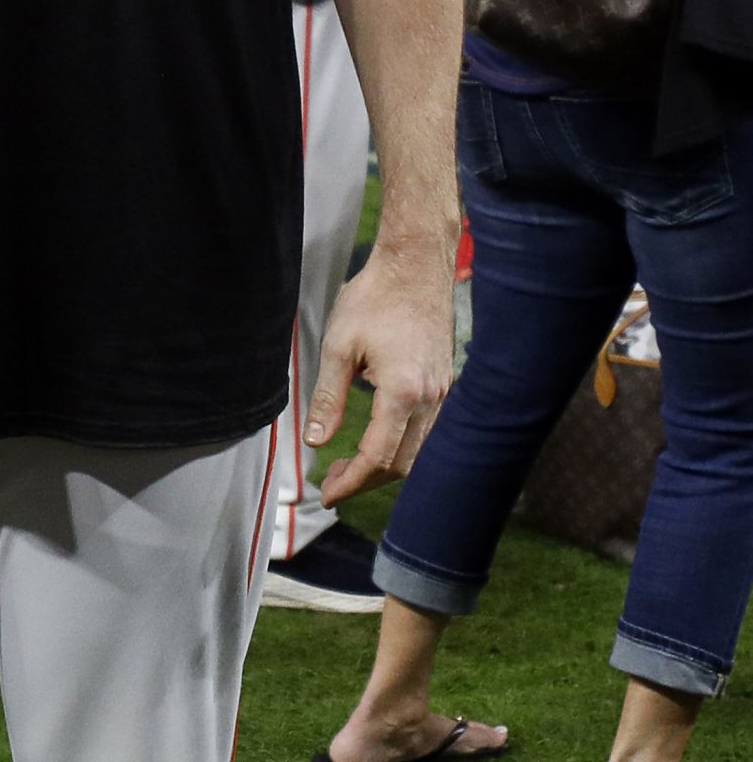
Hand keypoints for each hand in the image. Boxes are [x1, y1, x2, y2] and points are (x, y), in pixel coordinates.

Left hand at [308, 238, 453, 506]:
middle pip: (403, 465)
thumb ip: (328, 397)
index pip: (377, 457)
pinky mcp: (445, 384)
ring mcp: (443, 393)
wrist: (415, 266)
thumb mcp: (339, 344)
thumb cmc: (375, 299)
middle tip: (333, 484)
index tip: (326, 495)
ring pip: (419, 452)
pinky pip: (428, 431)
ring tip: (349, 466)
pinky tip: (378, 438)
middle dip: (366, 481)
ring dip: (385, 466)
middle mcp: (431, 400)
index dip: (351, 482)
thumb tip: (316, 441)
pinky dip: (403, 446)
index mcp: (403, 393)